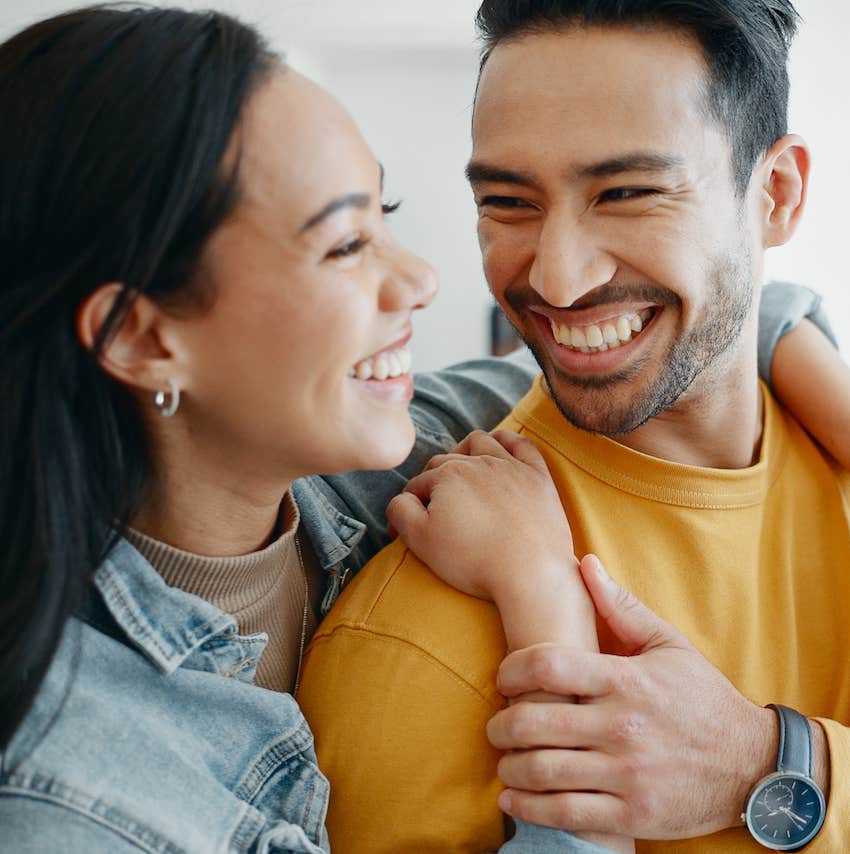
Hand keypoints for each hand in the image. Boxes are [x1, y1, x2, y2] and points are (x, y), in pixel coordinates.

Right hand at [386, 429, 576, 605]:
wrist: (530, 574)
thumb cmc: (474, 560)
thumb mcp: (422, 540)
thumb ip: (401, 511)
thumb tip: (401, 498)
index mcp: (447, 475)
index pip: (417, 485)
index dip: (407, 507)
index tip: (404, 532)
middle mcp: (478, 462)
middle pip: (445, 463)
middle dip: (432, 481)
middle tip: (431, 510)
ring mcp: (511, 466)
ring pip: (480, 442)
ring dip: (464, 450)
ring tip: (460, 469)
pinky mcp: (537, 476)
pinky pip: (521, 444)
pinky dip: (507, 440)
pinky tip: (500, 448)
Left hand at [487, 555, 777, 839]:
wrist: (755, 765)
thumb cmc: (703, 698)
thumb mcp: (668, 644)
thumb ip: (621, 606)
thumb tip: (584, 563)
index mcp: (626, 680)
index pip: (547, 666)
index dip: (510, 670)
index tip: (502, 679)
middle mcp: (622, 726)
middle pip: (535, 721)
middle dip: (501, 725)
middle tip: (495, 726)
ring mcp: (627, 774)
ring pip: (544, 771)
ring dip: (510, 766)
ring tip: (505, 759)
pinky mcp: (633, 815)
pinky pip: (567, 815)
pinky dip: (530, 808)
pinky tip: (514, 798)